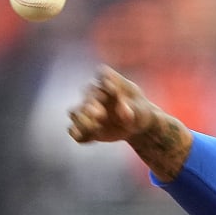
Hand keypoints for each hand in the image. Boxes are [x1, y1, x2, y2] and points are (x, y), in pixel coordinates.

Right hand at [67, 65, 193, 179]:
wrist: (135, 126)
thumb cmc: (139, 112)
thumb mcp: (141, 110)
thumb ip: (134, 110)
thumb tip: (125, 114)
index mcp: (109, 81)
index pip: (103, 74)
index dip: (107, 81)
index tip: (115, 90)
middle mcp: (94, 93)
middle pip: (87, 95)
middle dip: (90, 105)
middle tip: (100, 115)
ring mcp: (86, 109)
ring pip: (75, 113)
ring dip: (82, 121)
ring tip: (94, 128)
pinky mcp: (84, 126)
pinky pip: (74, 130)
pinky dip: (79, 135)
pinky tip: (91, 139)